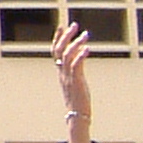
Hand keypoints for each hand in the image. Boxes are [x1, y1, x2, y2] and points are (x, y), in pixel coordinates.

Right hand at [52, 22, 92, 142]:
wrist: (77, 118)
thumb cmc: (79, 102)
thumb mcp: (76, 83)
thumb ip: (77, 70)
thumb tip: (82, 56)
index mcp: (61, 73)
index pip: (55, 52)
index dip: (57, 38)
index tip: (62, 26)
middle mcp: (63, 74)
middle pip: (59, 50)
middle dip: (66, 36)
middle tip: (74, 25)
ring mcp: (68, 78)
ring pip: (67, 56)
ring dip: (75, 43)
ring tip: (85, 34)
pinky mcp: (76, 83)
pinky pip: (76, 66)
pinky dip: (80, 55)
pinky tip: (87, 48)